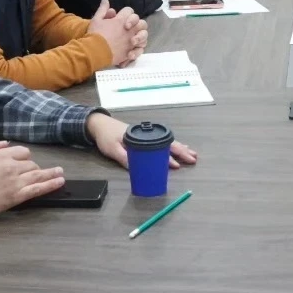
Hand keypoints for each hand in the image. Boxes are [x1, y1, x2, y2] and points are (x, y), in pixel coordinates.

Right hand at [0, 138, 65, 223]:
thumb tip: (6, 142)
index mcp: (2, 155)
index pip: (22, 152)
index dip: (23, 156)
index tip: (22, 161)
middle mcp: (12, 167)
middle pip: (31, 163)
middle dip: (32, 167)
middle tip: (33, 172)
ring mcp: (16, 182)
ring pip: (38, 174)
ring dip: (51, 173)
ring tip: (60, 172)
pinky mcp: (17, 196)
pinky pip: (38, 189)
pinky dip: (50, 185)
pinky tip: (59, 182)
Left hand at [85, 112, 199, 169]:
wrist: (99, 124)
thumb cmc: (106, 136)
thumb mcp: (112, 148)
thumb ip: (124, 158)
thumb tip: (137, 169)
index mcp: (141, 137)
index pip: (159, 148)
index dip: (168, 157)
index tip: (177, 165)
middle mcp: (147, 135)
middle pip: (168, 143)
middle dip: (181, 151)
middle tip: (193, 159)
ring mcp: (147, 136)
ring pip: (168, 142)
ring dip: (180, 148)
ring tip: (192, 154)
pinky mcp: (144, 138)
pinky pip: (162, 142)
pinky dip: (173, 146)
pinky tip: (179, 149)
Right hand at [86, 0, 138, 66]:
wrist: (95, 52)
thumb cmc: (95, 35)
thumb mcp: (96, 19)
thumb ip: (102, 9)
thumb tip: (105, 0)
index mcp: (121, 20)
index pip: (129, 10)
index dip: (125, 12)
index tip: (119, 17)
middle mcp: (130, 30)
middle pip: (141, 22)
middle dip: (137, 23)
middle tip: (129, 27)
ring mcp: (132, 41)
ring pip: (144, 35)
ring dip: (140, 36)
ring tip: (133, 39)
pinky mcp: (131, 51)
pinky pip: (141, 49)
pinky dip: (138, 49)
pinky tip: (132, 49)